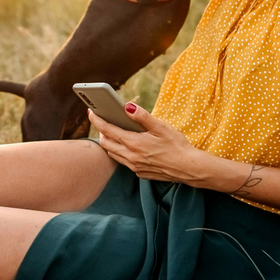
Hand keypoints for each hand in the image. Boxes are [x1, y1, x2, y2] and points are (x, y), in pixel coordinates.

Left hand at [87, 102, 202, 183]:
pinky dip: (120, 152)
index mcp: (134, 143)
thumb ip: (142, 116)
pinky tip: (128, 146)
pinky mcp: (140, 173)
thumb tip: (127, 106)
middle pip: (105, 143)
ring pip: (113, 154)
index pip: (107, 130)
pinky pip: (123, 162)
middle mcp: (130, 157)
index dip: (97, 120)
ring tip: (113, 132)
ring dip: (109, 143)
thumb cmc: (177, 145)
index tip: (90, 112)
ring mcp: (134, 167)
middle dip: (101, 131)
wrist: (188, 168)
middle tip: (103, 121)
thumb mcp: (161, 127)